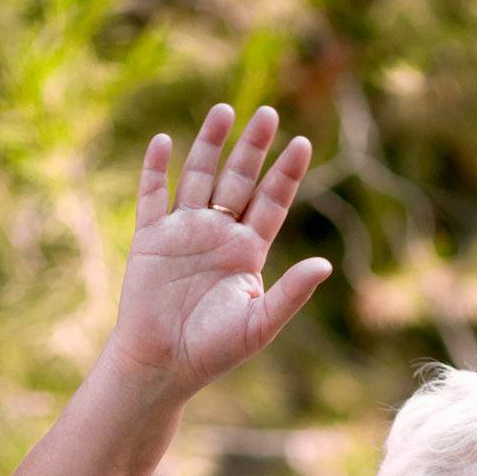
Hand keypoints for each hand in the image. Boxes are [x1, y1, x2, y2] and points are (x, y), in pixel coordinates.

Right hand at [107, 103, 331, 396]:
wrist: (163, 364)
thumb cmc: (214, 350)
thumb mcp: (260, 323)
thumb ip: (291, 293)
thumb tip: (325, 266)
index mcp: (247, 252)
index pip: (271, 202)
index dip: (286, 173)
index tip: (302, 143)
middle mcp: (218, 235)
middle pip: (239, 180)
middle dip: (253, 147)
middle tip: (269, 112)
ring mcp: (183, 233)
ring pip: (199, 177)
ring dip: (210, 145)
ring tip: (224, 111)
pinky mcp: (150, 239)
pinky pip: (152, 196)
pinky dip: (155, 170)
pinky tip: (163, 142)